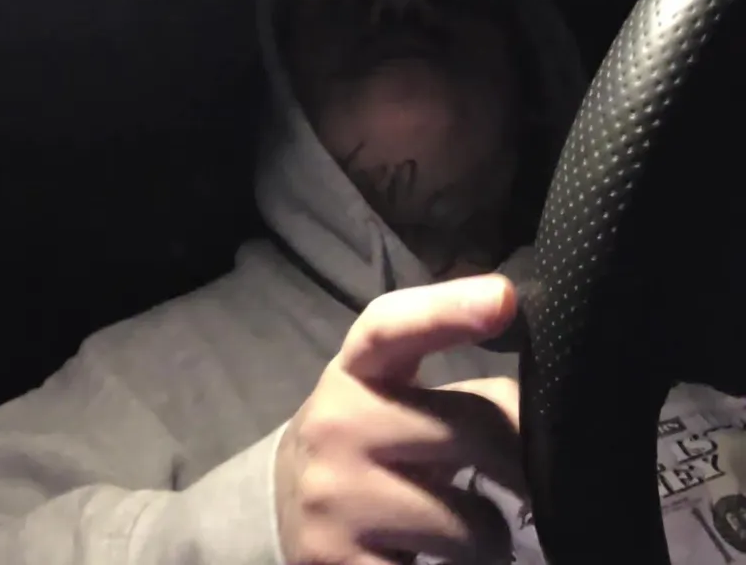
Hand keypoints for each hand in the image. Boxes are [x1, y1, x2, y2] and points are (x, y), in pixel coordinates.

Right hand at [275, 274, 524, 564]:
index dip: (446, 310)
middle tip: (513, 480)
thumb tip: (550, 416)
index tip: (504, 297)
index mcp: (354, 373)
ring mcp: (333, 501)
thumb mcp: (400, 403)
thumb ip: (465, 397)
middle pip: (471, 432)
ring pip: (473, 527)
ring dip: (489, 537)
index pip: (392, 329)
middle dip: (515, 464)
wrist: (285, 508)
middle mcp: (334, 428)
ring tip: (463, 531)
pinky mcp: (336, 563)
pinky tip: (436, 559)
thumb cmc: (370, 444)